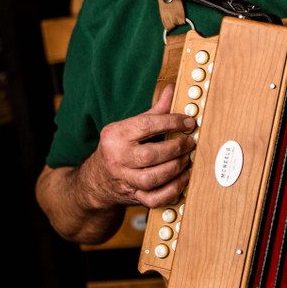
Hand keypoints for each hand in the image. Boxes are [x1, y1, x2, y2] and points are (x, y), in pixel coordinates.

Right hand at [79, 83, 196, 209]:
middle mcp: (118, 157)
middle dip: (175, 148)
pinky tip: (182, 178)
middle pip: (150, 155)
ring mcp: (124, 179)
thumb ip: (154, 110)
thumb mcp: (130, 126)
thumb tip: (172, 89)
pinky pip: (154, 198)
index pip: (146, 125)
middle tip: (189, 142)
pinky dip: (172, 190)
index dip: (171, 122)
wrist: (97, 179)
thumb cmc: (119, 147)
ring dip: (175, 168)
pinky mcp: (133, 196)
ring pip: (152, 178)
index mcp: (116, 135)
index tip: (188, 122)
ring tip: (186, 159)